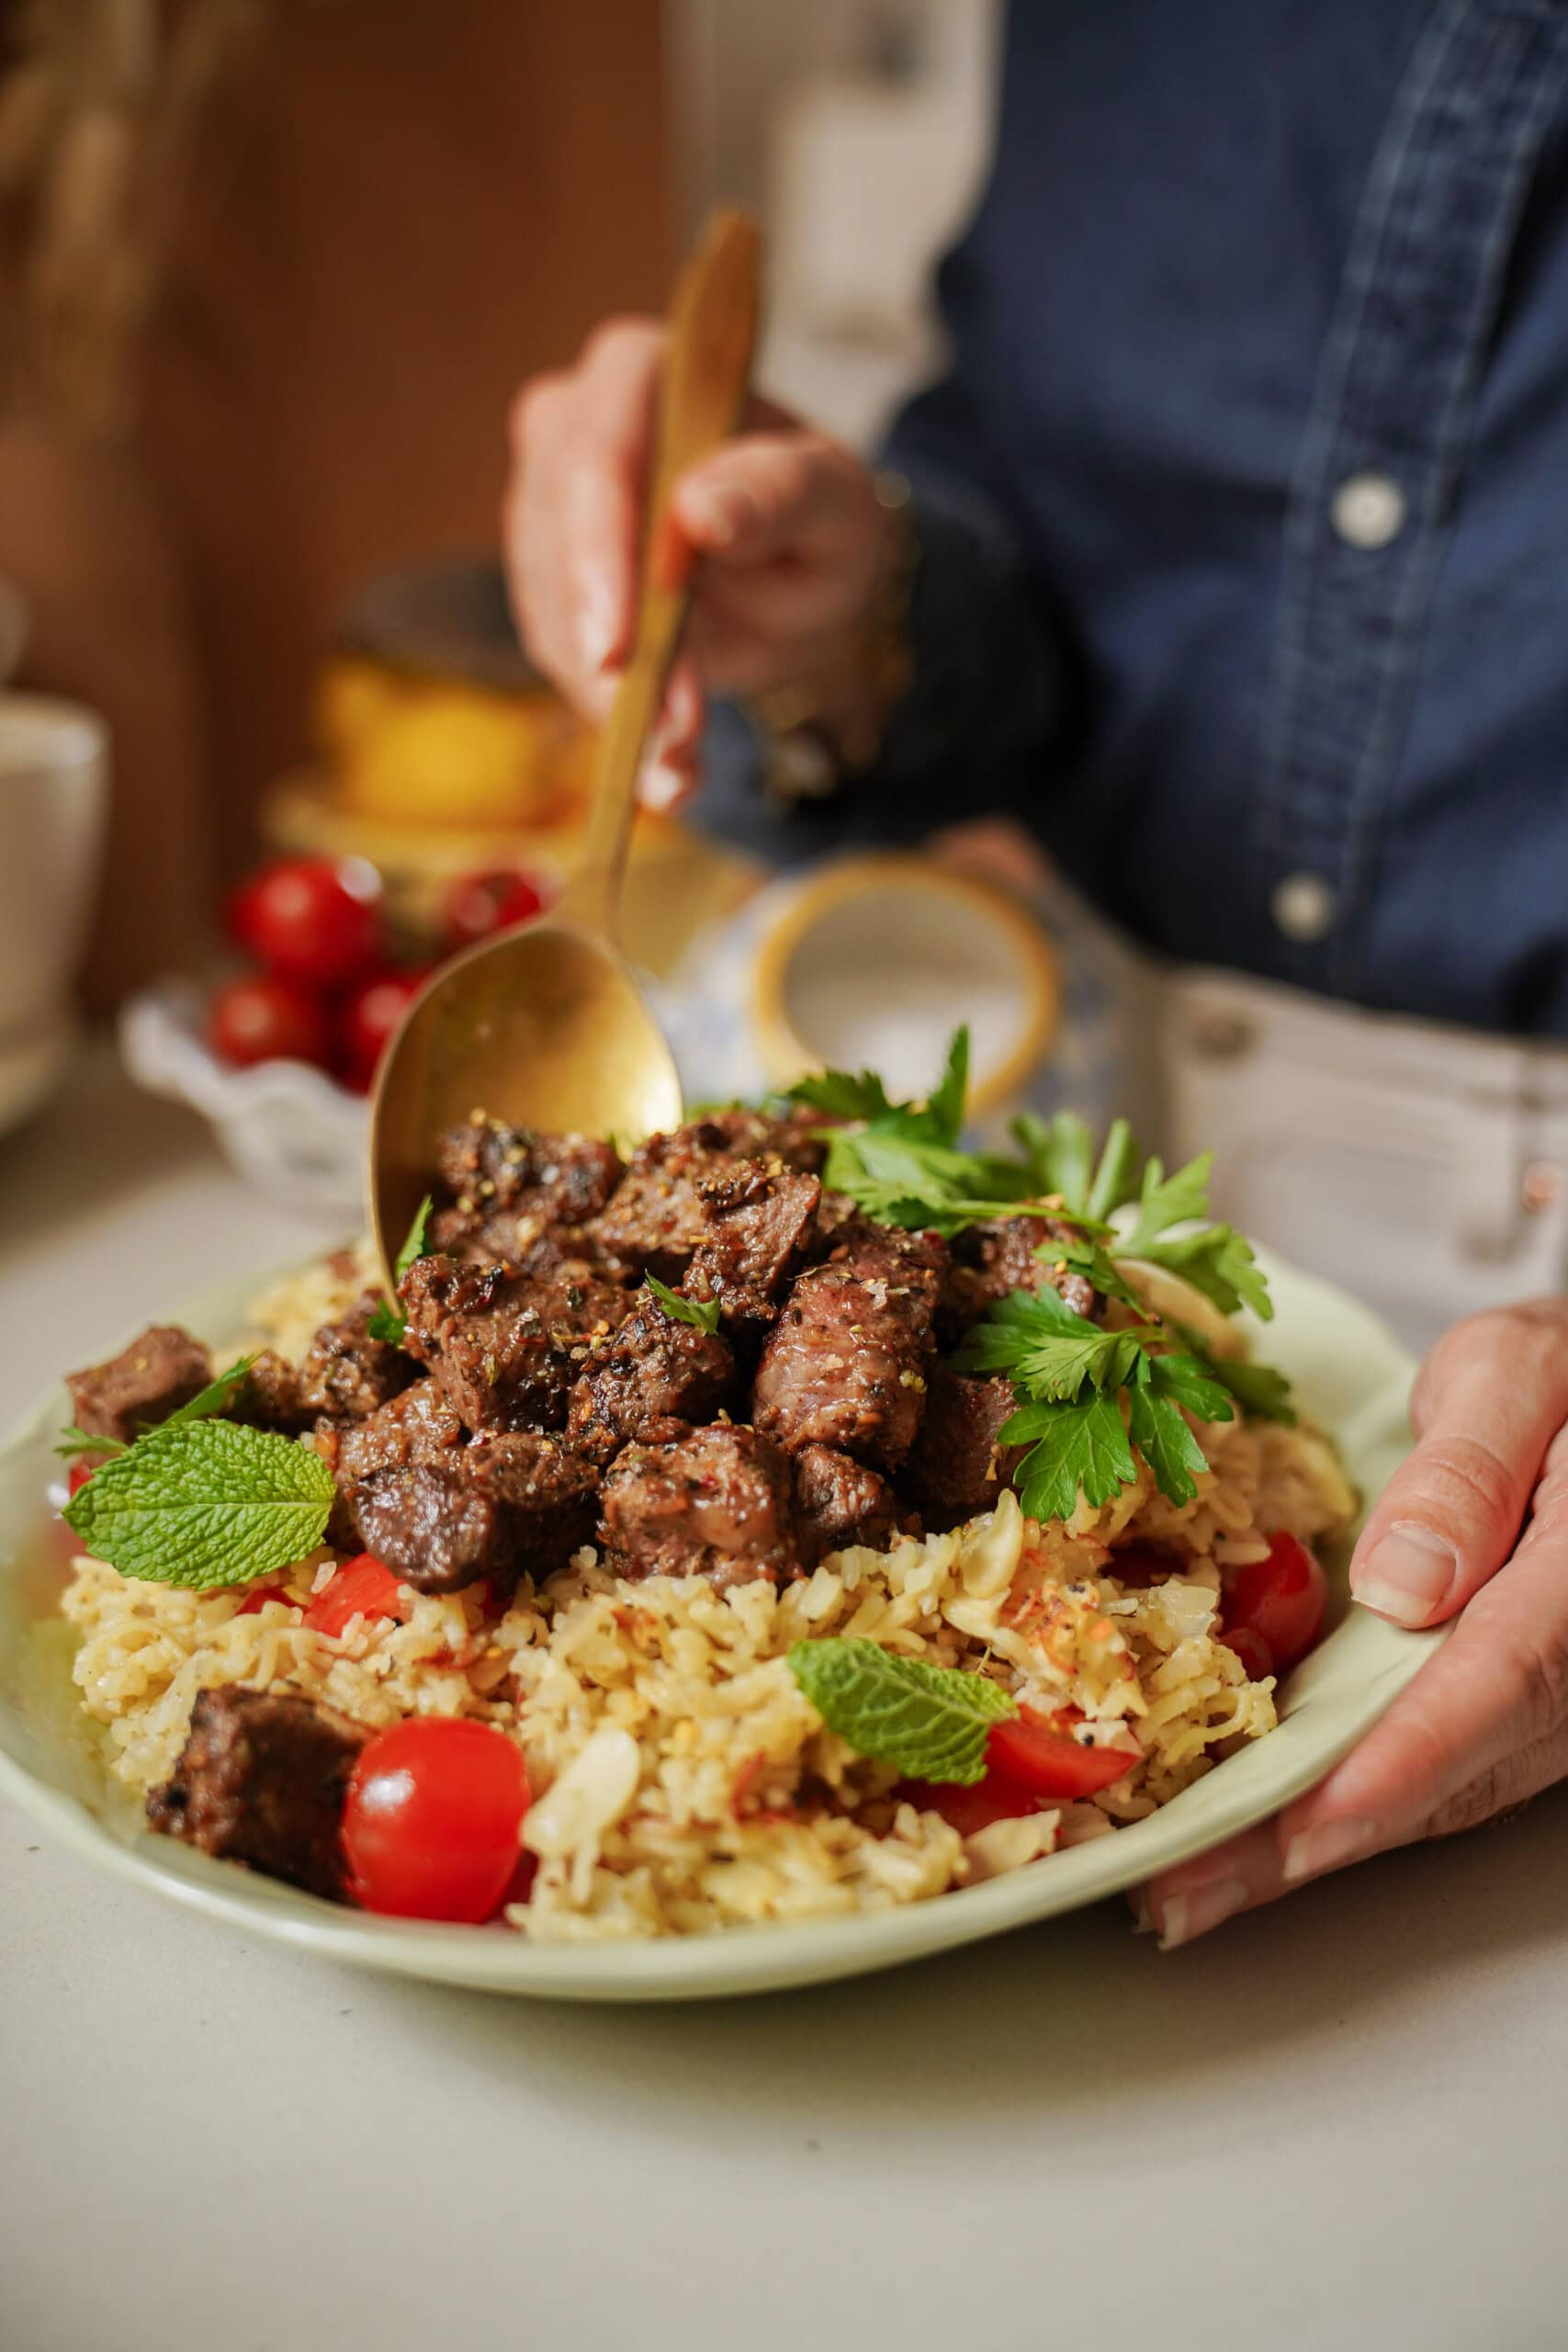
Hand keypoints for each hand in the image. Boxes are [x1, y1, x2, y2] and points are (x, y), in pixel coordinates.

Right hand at [503, 317, 894, 808]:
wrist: (797, 570)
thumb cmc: (819, 519)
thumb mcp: (836, 505)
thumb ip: (779, 495)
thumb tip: (701, 511)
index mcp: (641, 375)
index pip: (595, 459)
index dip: (598, 556)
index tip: (617, 650)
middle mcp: (570, 429)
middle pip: (557, 546)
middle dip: (614, 656)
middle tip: (675, 736)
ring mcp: (545, 511)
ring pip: (551, 617)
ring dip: (616, 704)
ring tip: (681, 764)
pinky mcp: (546, 588)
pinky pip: (563, 662)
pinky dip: (616, 724)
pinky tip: (669, 768)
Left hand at [1138, 1299, 1567, 1945]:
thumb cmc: (1563, 1375)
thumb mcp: (1518, 1372)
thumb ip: (1470, 1467)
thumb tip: (1403, 1583)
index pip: (1500, 1679)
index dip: (1398, 1762)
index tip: (1302, 1823)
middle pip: (1455, 1773)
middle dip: (1313, 1841)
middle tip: (1183, 1891)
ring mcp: (1557, 1702)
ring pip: (1443, 1792)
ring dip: (1313, 1845)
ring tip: (1187, 1887)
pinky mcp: (1518, 1712)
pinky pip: (1438, 1771)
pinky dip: (1344, 1809)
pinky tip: (1253, 1834)